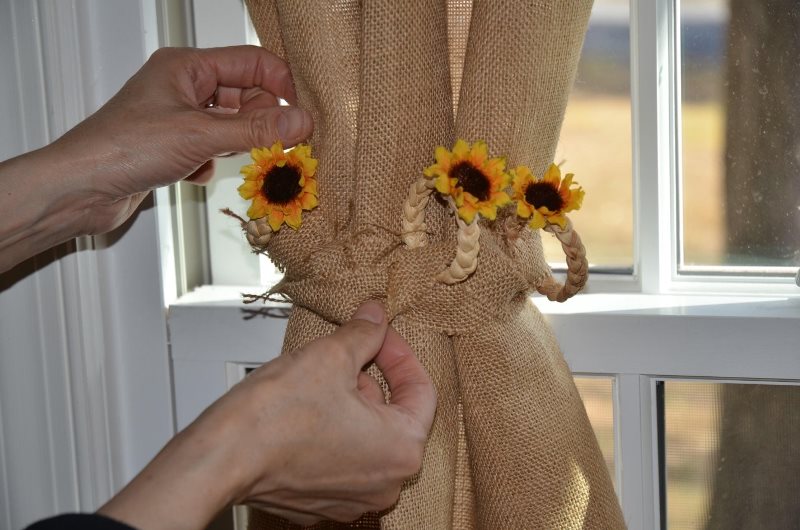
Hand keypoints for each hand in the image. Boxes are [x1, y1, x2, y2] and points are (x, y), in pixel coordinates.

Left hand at [51, 45, 312, 233]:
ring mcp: (178, 118)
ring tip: (223, 159)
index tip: (300, 117)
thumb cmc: (123, 148)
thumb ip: (257, 130)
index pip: (252, 62)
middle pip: (245, 96)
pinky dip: (211, 164)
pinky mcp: (174, 147)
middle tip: (273, 145)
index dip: (281, 86)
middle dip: (260, 122)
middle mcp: (184, 87)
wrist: (79, 189)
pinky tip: (193, 172)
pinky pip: (213, 149)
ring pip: (231, 125)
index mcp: (187, 66)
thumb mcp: (201, 136)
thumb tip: (301, 122)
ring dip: (235, 146)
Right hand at [97, 301, 436, 528]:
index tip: (380, 335)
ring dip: (349, 404)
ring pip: (365, 436)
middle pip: (392, 415)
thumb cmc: (272, 420)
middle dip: (371, 378)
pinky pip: (340, 458)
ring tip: (317, 381)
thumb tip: (376, 316)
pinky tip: (304, 411)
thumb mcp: (329, 356)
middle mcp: (385, 484)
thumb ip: (364, 334)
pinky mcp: (322, 502)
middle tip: (345, 352)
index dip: (399, 353)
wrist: (220, 460)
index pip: (422, 391)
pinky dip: (330, 432)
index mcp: (402, 450)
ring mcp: (353, 498)